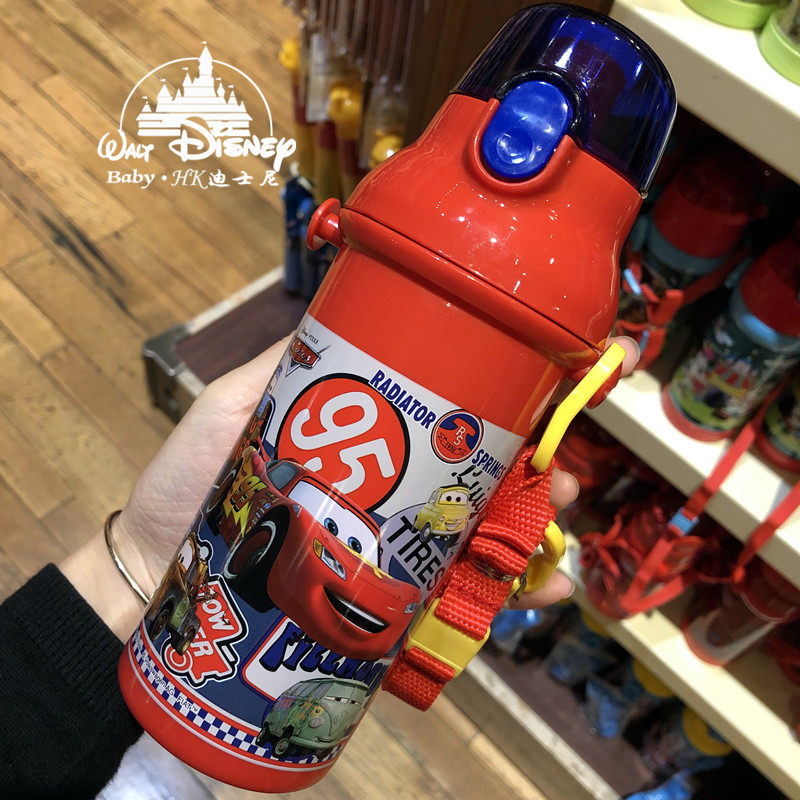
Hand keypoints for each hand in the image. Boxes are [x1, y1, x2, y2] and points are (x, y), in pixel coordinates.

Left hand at [61, 335, 638, 637]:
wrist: (152, 570)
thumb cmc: (188, 480)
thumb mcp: (234, 405)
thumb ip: (285, 365)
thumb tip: (342, 307)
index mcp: (365, 452)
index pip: (443, 433)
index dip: (496, 424)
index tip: (538, 411)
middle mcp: (384, 504)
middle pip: (473, 491)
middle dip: (531, 483)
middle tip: (562, 479)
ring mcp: (383, 559)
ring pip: (472, 548)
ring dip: (529, 540)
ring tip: (558, 533)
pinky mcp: (374, 608)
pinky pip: (446, 605)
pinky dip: (499, 602)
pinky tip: (542, 594)